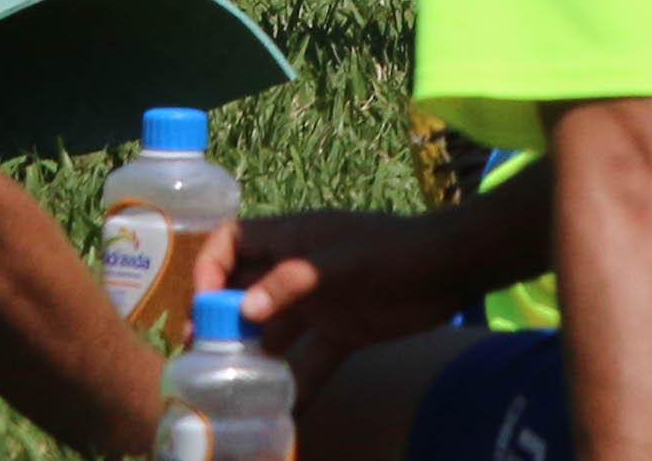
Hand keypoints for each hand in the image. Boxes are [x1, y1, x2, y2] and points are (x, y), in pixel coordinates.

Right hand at [197, 211, 474, 390]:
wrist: (449, 270)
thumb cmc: (392, 251)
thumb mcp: (340, 262)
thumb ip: (292, 282)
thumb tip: (243, 311)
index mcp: (292, 238)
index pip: (234, 240)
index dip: (211, 266)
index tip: (204, 304)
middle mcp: (297, 270)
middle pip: (245, 290)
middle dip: (220, 318)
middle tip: (201, 355)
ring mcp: (319, 303)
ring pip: (272, 329)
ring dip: (251, 353)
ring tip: (230, 385)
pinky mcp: (342, 332)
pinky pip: (310, 361)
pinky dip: (297, 385)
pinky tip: (284, 412)